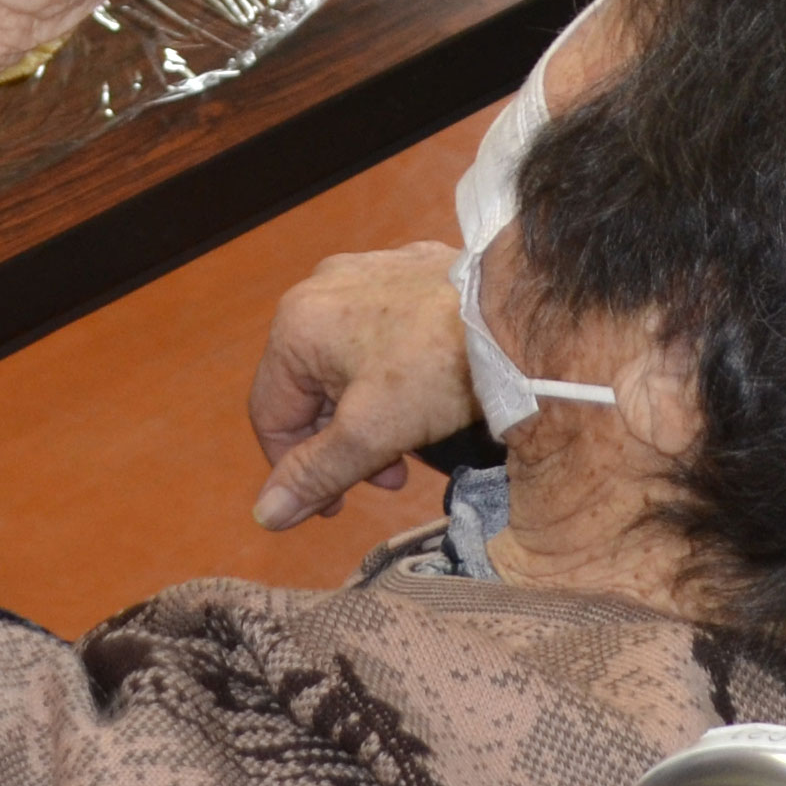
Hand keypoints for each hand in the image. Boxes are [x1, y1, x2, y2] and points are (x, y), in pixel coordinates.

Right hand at [247, 243, 476, 526]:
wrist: (518, 309)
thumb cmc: (437, 368)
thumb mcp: (370, 433)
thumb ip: (315, 474)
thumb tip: (266, 514)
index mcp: (297, 323)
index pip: (272, 414)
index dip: (294, 470)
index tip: (334, 507)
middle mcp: (322, 288)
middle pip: (312, 388)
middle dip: (342, 445)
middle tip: (386, 481)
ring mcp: (368, 273)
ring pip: (348, 364)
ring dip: (369, 418)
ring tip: (408, 450)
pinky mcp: (410, 271)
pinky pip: (384, 336)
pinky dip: (394, 378)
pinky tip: (428, 401)